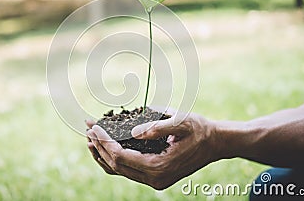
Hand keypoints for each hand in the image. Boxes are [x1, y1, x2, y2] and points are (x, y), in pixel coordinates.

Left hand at [86, 111, 220, 189]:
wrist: (214, 143)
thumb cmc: (198, 129)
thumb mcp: (181, 122)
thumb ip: (157, 126)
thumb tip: (133, 132)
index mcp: (158, 167)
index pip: (120, 156)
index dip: (104, 141)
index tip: (94, 126)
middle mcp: (154, 179)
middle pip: (116, 165)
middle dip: (99, 145)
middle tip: (88, 127)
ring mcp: (154, 180)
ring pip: (119, 171)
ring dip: (103, 154)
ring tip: (90, 138)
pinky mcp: (154, 177)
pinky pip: (127, 171)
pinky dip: (113, 160)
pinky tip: (105, 148)